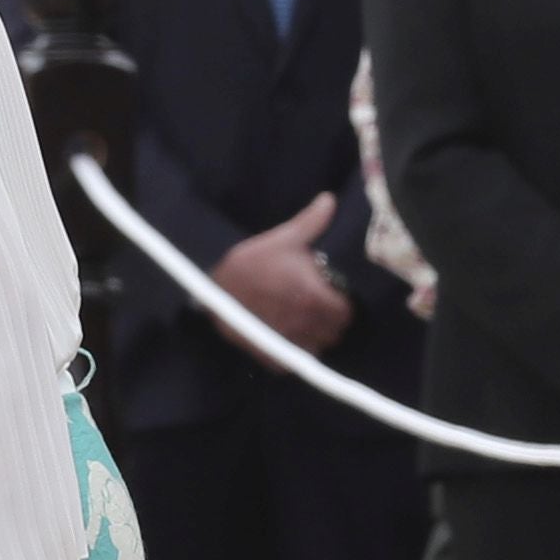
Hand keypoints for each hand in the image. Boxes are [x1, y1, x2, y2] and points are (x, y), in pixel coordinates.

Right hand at [211, 189, 351, 352]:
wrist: (212, 289)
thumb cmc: (251, 262)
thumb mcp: (283, 239)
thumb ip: (312, 222)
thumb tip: (330, 199)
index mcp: (316, 298)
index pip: (348, 313)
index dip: (344, 304)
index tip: (335, 295)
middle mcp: (307, 325)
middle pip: (336, 333)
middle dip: (333, 321)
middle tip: (322, 307)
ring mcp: (290, 344)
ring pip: (320, 348)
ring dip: (318, 337)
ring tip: (307, 321)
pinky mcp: (273, 357)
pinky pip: (297, 360)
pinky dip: (297, 351)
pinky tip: (289, 334)